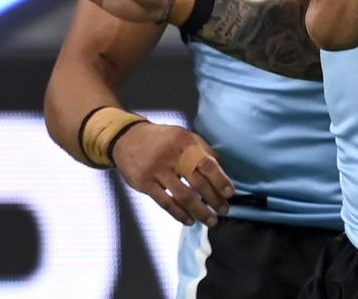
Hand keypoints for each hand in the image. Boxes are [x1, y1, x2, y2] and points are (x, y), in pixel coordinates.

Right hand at [111, 122, 233, 226]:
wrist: (127, 138)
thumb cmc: (164, 140)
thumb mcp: (184, 137)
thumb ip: (204, 151)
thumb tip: (224, 171)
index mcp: (185, 142)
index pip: (207, 163)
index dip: (220, 180)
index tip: (230, 193)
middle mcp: (171, 156)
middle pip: (197, 182)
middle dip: (214, 199)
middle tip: (224, 211)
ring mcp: (156, 170)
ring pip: (182, 196)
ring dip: (199, 211)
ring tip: (211, 220)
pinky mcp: (143, 183)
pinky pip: (165, 202)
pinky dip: (179, 214)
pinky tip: (189, 221)